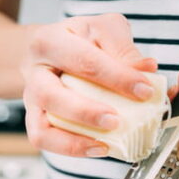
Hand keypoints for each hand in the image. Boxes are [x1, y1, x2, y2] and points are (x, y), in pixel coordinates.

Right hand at [22, 14, 157, 156]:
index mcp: (49, 41)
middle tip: (116, 121)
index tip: (145, 91)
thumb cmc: (78, 40)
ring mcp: (31, 100)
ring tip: (104, 143)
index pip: (84, 61)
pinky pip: (44, 140)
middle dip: (85, 112)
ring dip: (73, 140)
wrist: (48, 52)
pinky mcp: (34, 120)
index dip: (117, 77)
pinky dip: (70, 149)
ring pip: (41, 127)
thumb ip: (123, 48)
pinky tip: (98, 148)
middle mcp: (34, 72)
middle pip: (51, 96)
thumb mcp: (103, 30)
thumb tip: (147, 70)